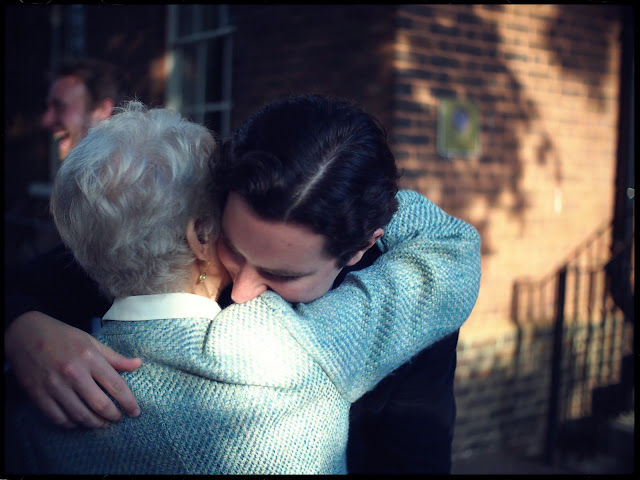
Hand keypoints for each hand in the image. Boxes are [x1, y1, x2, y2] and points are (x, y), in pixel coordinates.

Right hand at [4, 311, 141, 428]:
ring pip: (80, 415)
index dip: (128, 402)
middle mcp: (73, 373)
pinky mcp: (38, 394)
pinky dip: (72, 424)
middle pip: (100, 405)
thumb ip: (114, 357)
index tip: (135, 412)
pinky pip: (58, 418)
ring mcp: (54, 385)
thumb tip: (138, 364)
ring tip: (102, 423)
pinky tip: (80, 421)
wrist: (25, 333)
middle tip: (119, 418)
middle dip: (114, 416)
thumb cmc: (62, 336)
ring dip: (95, 423)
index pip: (116, 385)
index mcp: (89, 357)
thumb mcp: (91, 341)